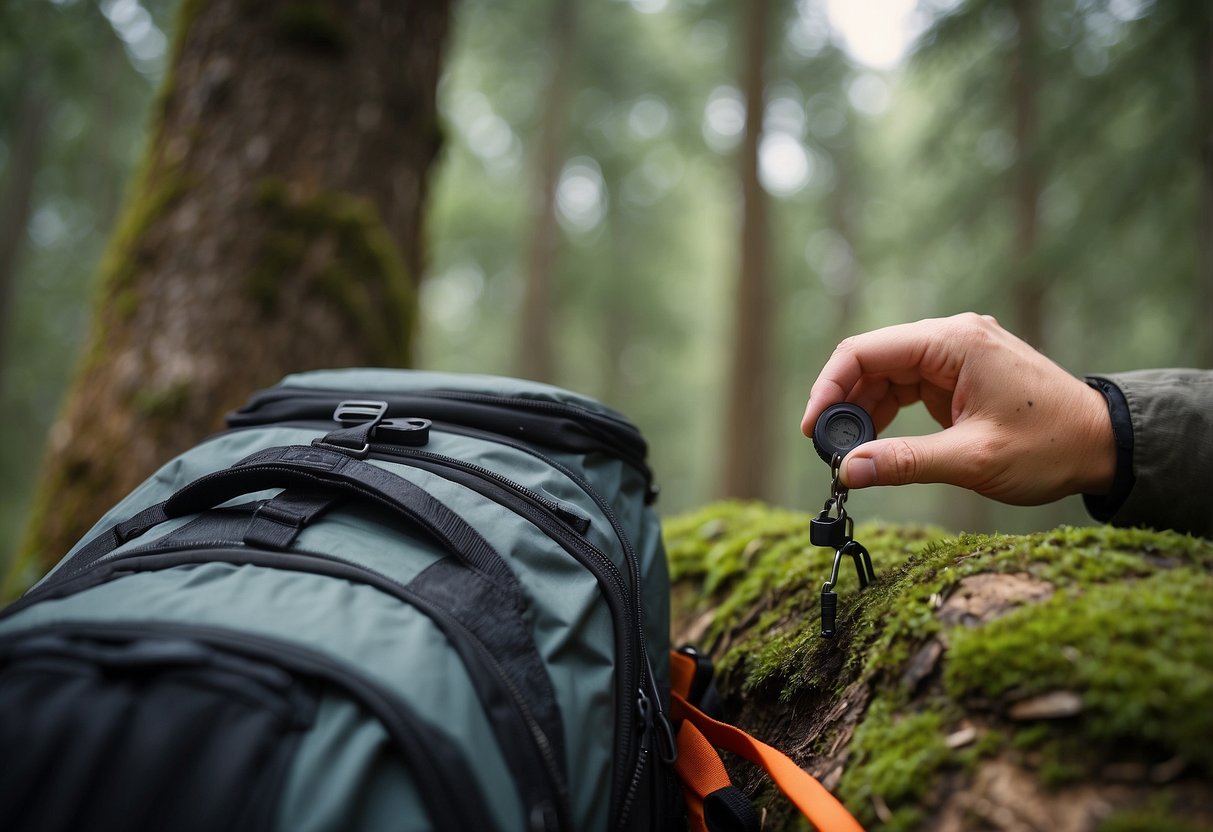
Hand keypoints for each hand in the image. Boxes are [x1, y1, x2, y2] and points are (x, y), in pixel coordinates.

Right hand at [801, 313, 1116, 505]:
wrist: (1105, 445)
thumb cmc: (1050, 446)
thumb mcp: (973, 459)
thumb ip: (904, 462)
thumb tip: (848, 471)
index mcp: (954, 342)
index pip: (866, 351)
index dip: (828, 388)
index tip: (812, 430)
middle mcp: (951, 337)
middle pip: (871, 359)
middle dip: (842, 403)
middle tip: (826, 449)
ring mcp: (956, 354)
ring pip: (885, 374)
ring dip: (861, 410)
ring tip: (847, 452)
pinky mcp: (959, 374)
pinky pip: (906, 386)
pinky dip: (885, 413)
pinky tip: (874, 443)